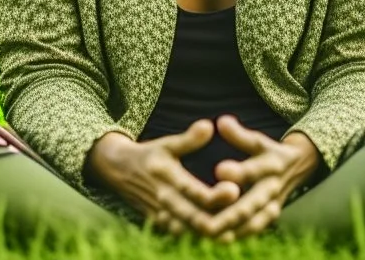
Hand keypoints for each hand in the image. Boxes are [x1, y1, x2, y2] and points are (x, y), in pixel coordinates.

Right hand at [84, 120, 241, 236]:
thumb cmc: (149, 155)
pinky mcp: (164, 227)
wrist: (117, 172)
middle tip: (247, 213)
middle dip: (224, 220)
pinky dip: (207, 236)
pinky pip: (188, 237)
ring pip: (195, 234)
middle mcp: (166, 203)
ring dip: (218, 231)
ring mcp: (164, 219)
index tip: (236, 189)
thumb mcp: (167, 144)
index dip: (217, 196)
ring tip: (243, 224)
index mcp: (168, 180)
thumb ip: (189, 139)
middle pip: (199, 221)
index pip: (196, 195)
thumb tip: (209, 126)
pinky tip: (228, 230)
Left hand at [198, 115, 320, 242]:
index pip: (253, 170)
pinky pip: (251, 230)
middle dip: (229, 213)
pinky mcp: (269, 218)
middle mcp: (273, 188)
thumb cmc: (270, 152)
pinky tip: (215, 239)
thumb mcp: (258, 141)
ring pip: (250, 223)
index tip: (219, 170)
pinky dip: (235, 236)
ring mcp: (272, 206)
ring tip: (206, 233)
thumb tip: (221, 121)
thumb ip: (239, 135)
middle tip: (206, 220)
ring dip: (229, 229)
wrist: (300, 166)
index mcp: (271, 165)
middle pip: (251, 204)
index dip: (238, 172)